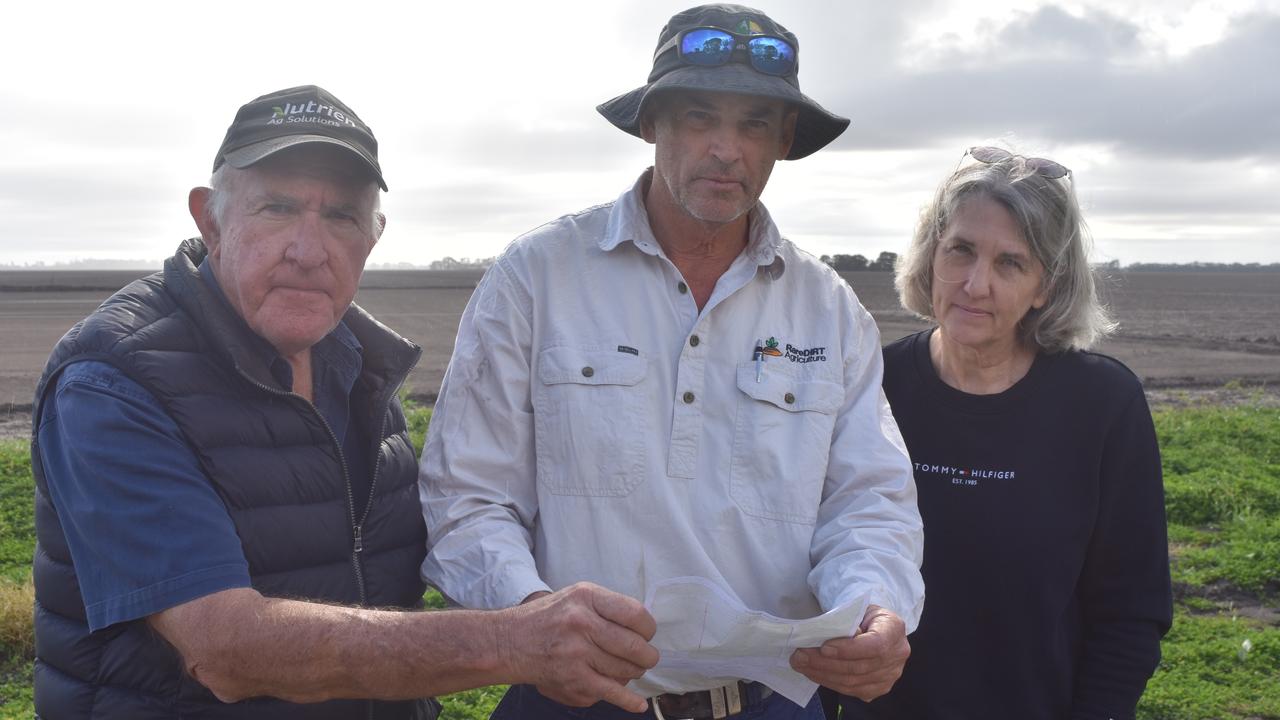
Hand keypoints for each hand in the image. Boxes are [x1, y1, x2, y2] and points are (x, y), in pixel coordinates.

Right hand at [504, 582, 658, 712]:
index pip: (635, 614)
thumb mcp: (576, 596)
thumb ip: (607, 608)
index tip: (647, 635)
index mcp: (587, 597)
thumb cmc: (548, 618)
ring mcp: (577, 654)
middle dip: (647, 656)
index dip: (648, 629)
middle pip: (634, 646)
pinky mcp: (573, 680)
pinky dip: (629, 701)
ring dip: (633, 673)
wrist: (510, 642)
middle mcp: (582, 623)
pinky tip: (638, 704)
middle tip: (646, 658)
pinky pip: (612, 693)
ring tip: (629, 670)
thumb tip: (642, 631)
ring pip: (625, 670)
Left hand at [789, 604, 908, 700]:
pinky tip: (813, 673)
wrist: (875, 626)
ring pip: (853, 682)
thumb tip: (822, 638)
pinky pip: (851, 690)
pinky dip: (829, 682)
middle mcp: (898, 654)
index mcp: (894, 628)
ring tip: (801, 664)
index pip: (875, 645)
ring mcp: (890, 675)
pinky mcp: (879, 688)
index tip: (824, 648)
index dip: (849, 649)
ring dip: (823, 674)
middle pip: (859, 666)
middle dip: (825, 663)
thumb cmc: (863, 615)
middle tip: (800, 656)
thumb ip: (845, 621)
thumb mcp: (857, 608)